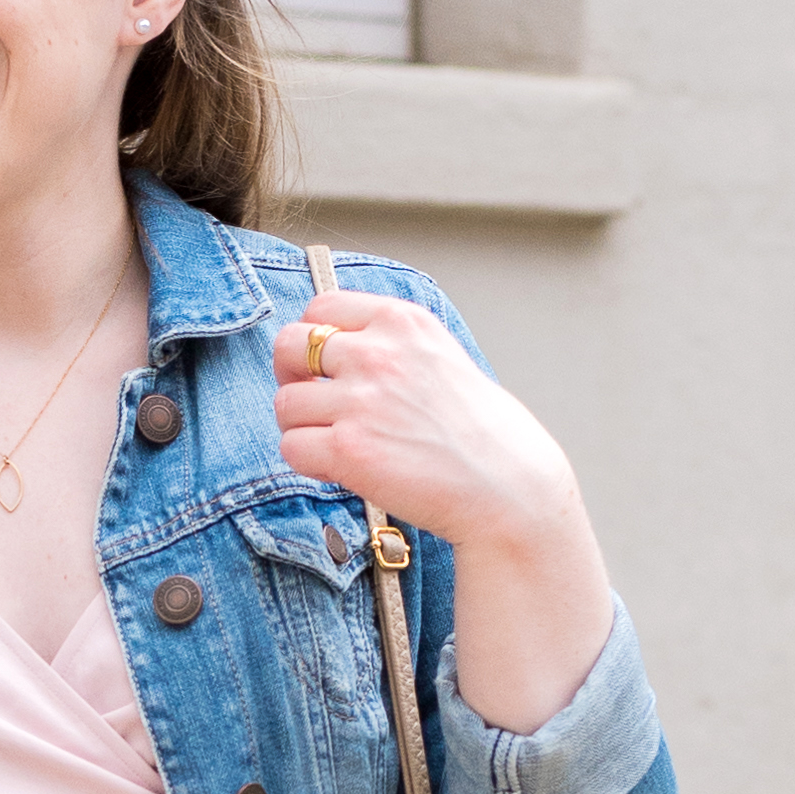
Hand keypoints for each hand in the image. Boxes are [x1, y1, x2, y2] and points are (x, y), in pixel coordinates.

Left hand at [272, 274, 614, 728]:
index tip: (323, 365)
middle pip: (288, 345)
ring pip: (285, 403)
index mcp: (403, 322)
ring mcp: (360, 401)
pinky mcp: (348, 449)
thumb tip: (333, 350)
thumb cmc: (483, 434)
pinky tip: (344, 469)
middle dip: (291, 375)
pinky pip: (291, 447)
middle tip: (314, 403)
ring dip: (303, 426)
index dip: (312, 338)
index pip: (320, 306)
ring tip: (341, 444)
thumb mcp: (442, 358)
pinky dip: (309, 462)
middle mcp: (378, 353)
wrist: (509, 488)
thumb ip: (392, 347)